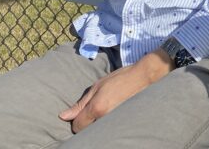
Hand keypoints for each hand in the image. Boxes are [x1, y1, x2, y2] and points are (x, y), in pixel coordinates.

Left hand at [58, 49, 172, 132]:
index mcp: (97, 108)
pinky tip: (113, 113)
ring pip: (98, 130)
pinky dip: (108, 123)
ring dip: (98, 124)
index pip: (77, 126)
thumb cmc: (121, 78)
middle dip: (87, 124)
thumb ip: (81, 103)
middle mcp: (105, 118)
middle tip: (94, 111)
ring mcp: (115, 121)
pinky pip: (110, 127)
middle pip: (87, 131)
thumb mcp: (97, 86)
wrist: (144, 77)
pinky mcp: (124, 122)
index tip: (81, 113)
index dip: (76, 120)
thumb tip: (63, 116)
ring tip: (105, 111)